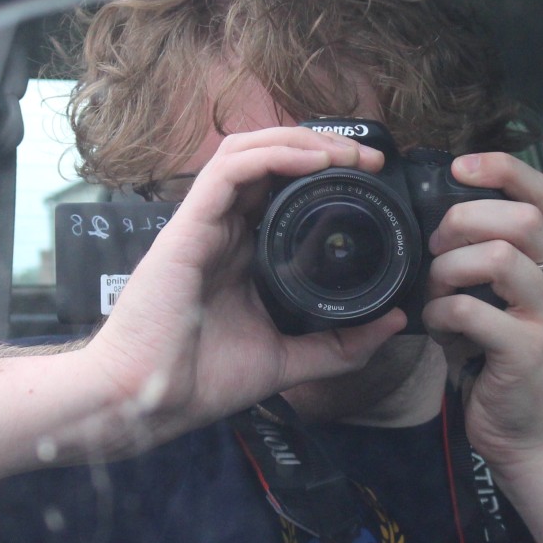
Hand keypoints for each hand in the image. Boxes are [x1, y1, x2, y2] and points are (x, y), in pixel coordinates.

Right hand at [72, 127, 403, 457]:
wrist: (148, 401)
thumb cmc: (201, 381)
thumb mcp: (289, 359)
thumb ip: (341, 345)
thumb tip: (393, 322)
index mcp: (242, 252)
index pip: (280, 187)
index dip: (324, 171)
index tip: (371, 179)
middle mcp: (222, 229)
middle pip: (268, 158)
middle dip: (321, 146)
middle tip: (369, 160)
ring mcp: (204, 224)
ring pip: (248, 150)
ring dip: (300, 141)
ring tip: (345, 154)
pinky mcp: (187, 226)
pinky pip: (230, 169)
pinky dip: (273, 155)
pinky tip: (313, 162)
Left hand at [422, 152, 542, 463]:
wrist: (525, 434)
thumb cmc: (498, 361)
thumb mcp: (496, 301)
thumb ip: (480, 259)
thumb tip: (434, 219)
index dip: (501, 169)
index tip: (459, 167)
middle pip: (523, 219)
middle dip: (465, 220)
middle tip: (436, 245)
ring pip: (501, 258)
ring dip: (450, 268)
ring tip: (435, 290)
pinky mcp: (529, 352)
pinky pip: (472, 311)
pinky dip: (440, 312)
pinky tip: (436, 326)